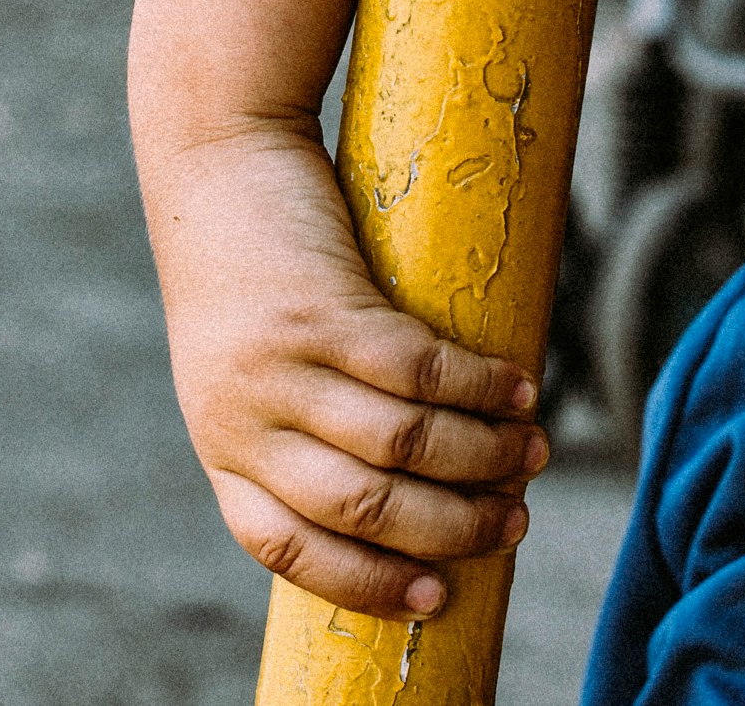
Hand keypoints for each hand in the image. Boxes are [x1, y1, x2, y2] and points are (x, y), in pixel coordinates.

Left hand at [151, 121, 545, 618]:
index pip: (289, 549)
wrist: (213, 150)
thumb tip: (415, 489)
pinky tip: (517, 389)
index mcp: (222, 448)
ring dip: (481, 458)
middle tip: (514, 520)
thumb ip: (298, 429)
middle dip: (451, 528)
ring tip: (531, 452)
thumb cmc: (249, 264)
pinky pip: (415, 371)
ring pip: (399, 445)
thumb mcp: (246, 367)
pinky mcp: (318, 307)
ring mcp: (277, 364)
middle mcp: (241, 418)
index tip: (438, 593)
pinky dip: (477, 390)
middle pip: (361, 508)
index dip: (370, 582)